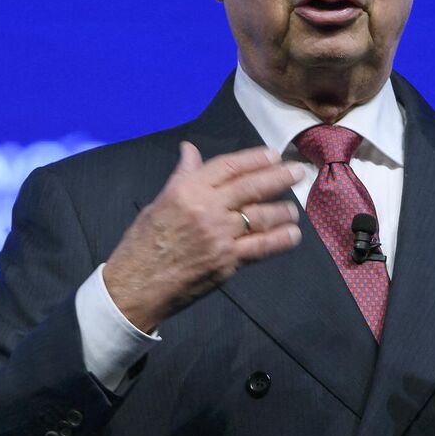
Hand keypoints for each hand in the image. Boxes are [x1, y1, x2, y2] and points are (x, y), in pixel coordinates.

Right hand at [103, 142, 304, 332]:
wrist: (137, 285)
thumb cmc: (144, 242)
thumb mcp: (159, 202)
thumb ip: (182, 177)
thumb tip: (189, 150)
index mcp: (187, 190)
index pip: (228, 166)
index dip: (254, 158)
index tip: (273, 154)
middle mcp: (206, 208)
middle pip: (251, 187)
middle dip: (278, 177)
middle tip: (297, 171)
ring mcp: (219, 236)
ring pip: (261, 215)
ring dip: (283, 209)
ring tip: (294, 207)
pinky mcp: (228, 261)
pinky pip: (262, 246)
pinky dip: (281, 239)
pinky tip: (293, 234)